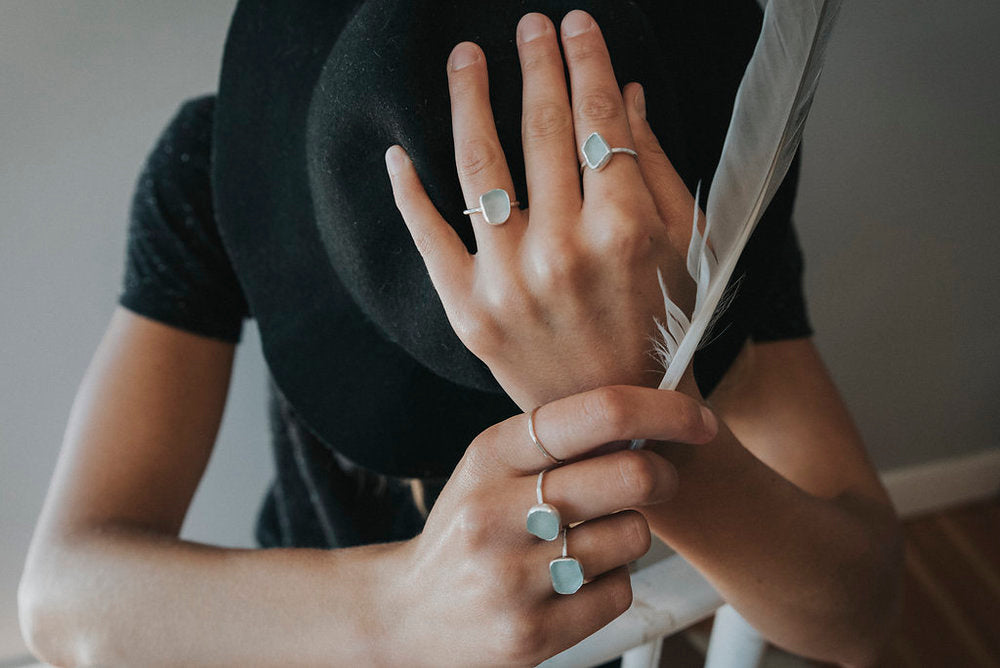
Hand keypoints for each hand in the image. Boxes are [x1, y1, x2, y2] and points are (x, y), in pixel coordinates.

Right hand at [385, 385, 717, 665]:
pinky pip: (619, 592)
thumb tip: (649, 416)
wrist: (407, 613)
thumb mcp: (491, 467)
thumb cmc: (466, 528)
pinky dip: (612, 582)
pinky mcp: (531, 634)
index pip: (600, 412)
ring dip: (630, 535)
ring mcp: (512, 577)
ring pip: (632, 536)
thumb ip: (558, 441)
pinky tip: (576, 582)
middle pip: (632, 474)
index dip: (665, 411)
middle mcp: (496, 511)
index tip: (697, 420)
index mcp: (490, 453)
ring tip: (592, 539)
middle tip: (657, 481)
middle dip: (663, 475)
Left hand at [386, 11, 701, 409]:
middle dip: (535, 63)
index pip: (599, 120)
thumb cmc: (661, 329)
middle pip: (541, 130)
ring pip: (478, 167)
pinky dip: (408, 191)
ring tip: (463, 59)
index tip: (575, 25)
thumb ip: (655, 167)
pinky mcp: (467, 311)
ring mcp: (508, 282)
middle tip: (526, 26)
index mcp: (624, 230)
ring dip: (468, 100)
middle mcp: (562, 251)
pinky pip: (428, 236)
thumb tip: (627, 93)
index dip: (587, 61)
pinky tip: (399, 151)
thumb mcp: (683, 246)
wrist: (618, 419)